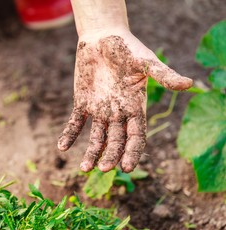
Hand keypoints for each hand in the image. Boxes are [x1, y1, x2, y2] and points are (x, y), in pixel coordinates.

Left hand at [58, 30, 191, 172]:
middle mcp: (118, 113)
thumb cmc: (126, 47)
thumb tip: (189, 84)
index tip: (126, 167)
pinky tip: (62, 147)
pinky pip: (75, 123)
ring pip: (97, 137)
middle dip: (110, 155)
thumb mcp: (145, 61)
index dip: (132, 152)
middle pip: (116, 141)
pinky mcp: (82, 104)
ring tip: (84, 168)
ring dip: (91, 152)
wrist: (101, 36)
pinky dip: (69, 135)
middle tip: (103, 169)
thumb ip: (164, 74)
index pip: (136, 136)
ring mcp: (99, 110)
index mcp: (135, 107)